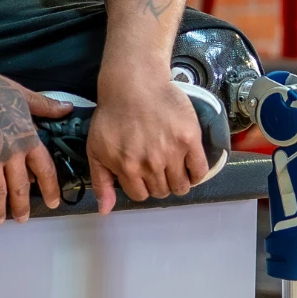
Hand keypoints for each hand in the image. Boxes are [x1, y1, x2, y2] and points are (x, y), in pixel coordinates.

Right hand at [0, 41, 71, 224]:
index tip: (52, 202)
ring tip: (0, 221)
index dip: (49, 188)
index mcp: (27, 138)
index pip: (44, 170)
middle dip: (21, 206)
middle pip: (20, 187)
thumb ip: (44, 106)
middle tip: (22, 219)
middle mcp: (11, 153)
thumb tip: (68, 108)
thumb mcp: (21, 94)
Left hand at [86, 76, 207, 213]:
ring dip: (179, 182)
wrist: (133, 85)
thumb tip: (105, 211)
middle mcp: (150, 164)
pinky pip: (200, 170)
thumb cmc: (111, 116)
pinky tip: (190, 166)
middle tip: (159, 170)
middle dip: (160, 185)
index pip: (141, 196)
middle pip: (162, 192)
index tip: (144, 177)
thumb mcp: (96, 149)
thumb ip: (101, 182)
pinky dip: (197, 174)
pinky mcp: (190, 140)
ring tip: (174, 169)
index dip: (142, 187)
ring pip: (182, 185)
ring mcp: (172, 153)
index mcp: (127, 169)